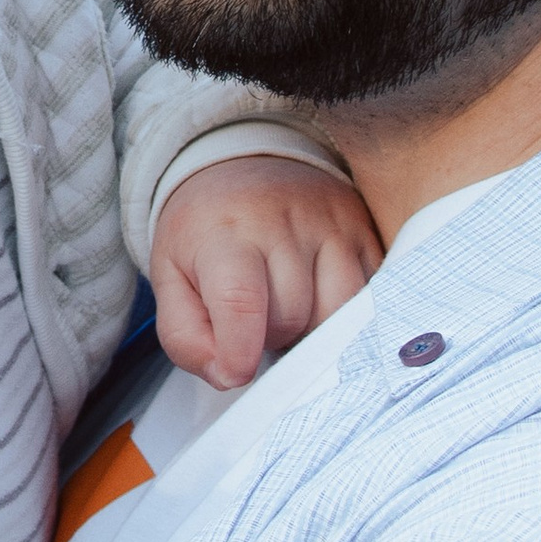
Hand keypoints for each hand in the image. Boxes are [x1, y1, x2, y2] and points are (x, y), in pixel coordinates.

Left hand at [149, 153, 383, 387]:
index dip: (240, 350)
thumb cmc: (204, 232)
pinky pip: (369, 294)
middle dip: (273, 336)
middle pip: (292, 316)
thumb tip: (228, 377)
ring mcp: (331, 223)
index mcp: (224, 233)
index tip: (237, 374)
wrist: (241, 165)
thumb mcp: (171, 278)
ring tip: (291, 311)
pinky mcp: (364, 229)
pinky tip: (322, 300)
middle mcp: (283, 222)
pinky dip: (347, 313)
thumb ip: (185, 336)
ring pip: (338, 311)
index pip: (239, 300)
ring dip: (314, 328)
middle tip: (257, 319)